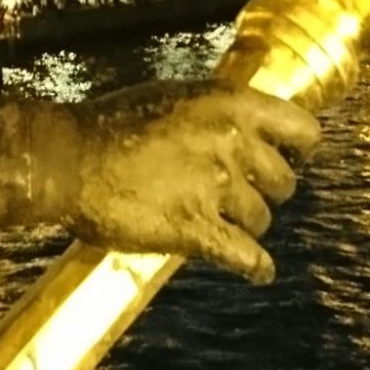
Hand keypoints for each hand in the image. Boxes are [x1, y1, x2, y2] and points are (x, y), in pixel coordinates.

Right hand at [60, 80, 320, 283]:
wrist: (67, 158)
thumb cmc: (109, 123)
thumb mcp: (174, 97)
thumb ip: (214, 113)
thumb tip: (239, 128)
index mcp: (231, 103)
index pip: (302, 130)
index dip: (297, 149)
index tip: (286, 158)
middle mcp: (233, 143)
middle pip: (284, 182)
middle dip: (265, 190)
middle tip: (240, 195)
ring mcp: (216, 189)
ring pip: (262, 219)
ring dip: (246, 224)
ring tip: (224, 224)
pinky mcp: (196, 231)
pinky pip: (246, 258)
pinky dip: (256, 268)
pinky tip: (258, 272)